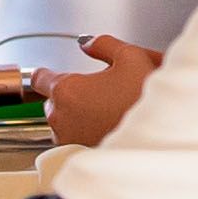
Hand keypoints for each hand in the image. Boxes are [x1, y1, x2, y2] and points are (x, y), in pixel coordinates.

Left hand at [44, 34, 164, 146]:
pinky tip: (106, 128)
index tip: (54, 73)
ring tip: (105, 112)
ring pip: (62, 122)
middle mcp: (61, 117)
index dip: (49, 73)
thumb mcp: (130, 58)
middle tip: (98, 93)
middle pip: (53, 101)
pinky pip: (72, 140)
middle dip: (70, 95)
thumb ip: (104, 44)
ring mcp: (68, 139)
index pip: (40, 77)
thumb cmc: (144, 104)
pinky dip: (84, 134)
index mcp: (67, 90)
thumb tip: (88, 43)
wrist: (157, 141)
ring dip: (76, 116)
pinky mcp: (78, 156)